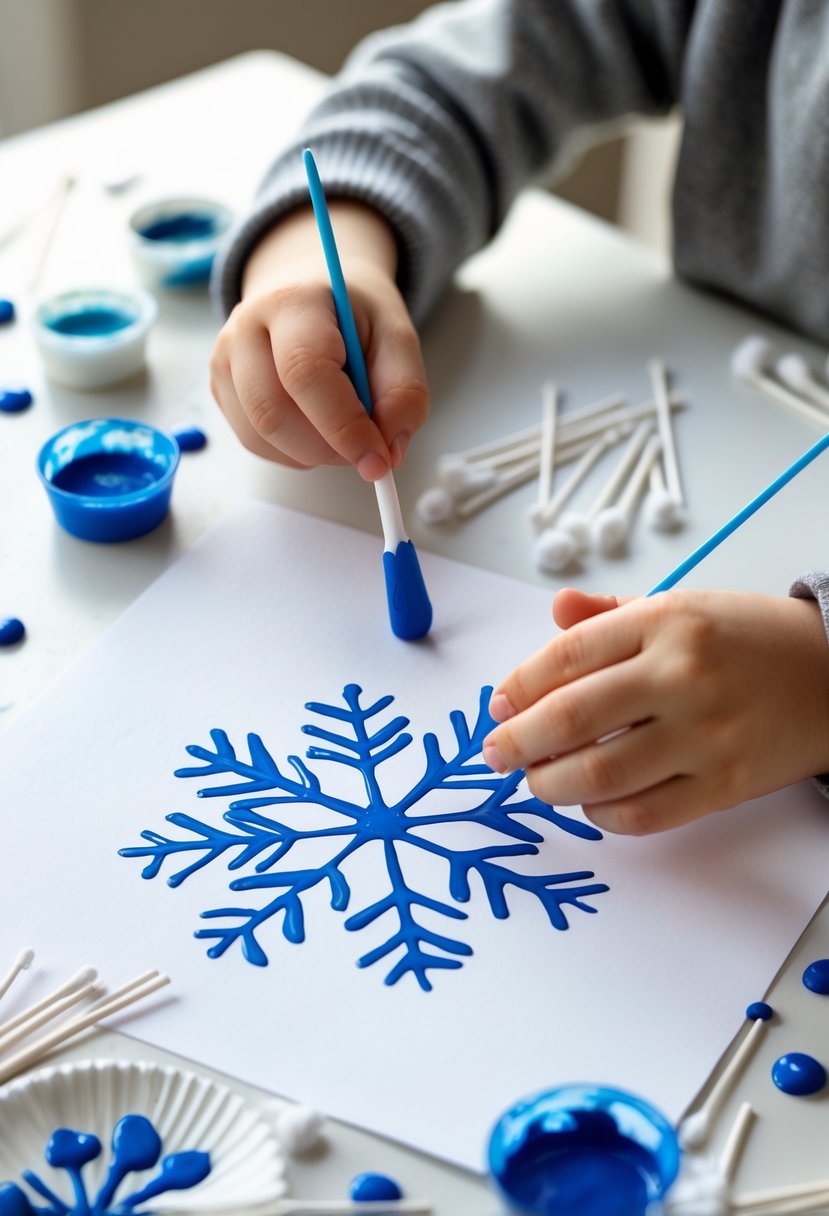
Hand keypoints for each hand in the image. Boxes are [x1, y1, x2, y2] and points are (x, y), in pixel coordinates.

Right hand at [210, 201, 429, 478]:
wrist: (311, 293)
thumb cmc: (354, 317)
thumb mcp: (398, 339)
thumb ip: (404, 393)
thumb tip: (388, 452)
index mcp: (293, 302)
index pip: (306, 372)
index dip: (343, 426)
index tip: (378, 459)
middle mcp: (245, 327)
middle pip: (272, 413)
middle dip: (327, 448)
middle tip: (366, 450)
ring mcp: (224, 360)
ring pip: (259, 436)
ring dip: (311, 454)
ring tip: (342, 431)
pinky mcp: (220, 390)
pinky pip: (253, 443)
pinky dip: (293, 453)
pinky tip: (316, 429)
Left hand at [483, 587, 828, 834]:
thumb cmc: (746, 639)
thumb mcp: (679, 606)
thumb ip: (609, 615)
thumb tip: (555, 610)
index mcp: (665, 621)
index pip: (567, 656)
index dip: (519, 686)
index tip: (498, 705)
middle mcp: (682, 675)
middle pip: (573, 717)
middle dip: (519, 741)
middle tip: (496, 753)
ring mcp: (705, 734)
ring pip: (603, 773)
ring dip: (552, 784)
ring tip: (537, 781)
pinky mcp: (725, 783)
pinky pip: (646, 812)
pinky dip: (604, 816)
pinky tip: (589, 804)